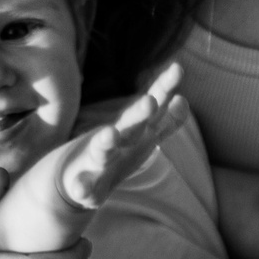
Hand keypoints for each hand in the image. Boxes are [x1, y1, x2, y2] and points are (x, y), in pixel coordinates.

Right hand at [57, 63, 189, 210]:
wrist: (75, 183)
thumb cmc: (114, 155)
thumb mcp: (141, 137)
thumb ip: (165, 121)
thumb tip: (183, 100)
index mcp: (132, 132)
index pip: (154, 108)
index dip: (165, 89)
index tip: (178, 70)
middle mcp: (114, 142)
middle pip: (131, 125)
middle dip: (140, 113)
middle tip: (151, 101)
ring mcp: (95, 162)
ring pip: (102, 150)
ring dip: (106, 142)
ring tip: (110, 135)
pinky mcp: (82, 185)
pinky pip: (81, 186)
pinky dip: (81, 187)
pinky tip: (81, 189)